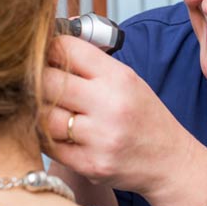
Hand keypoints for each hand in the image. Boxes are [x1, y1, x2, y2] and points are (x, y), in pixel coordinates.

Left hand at [42, 35, 197, 197]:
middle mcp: (109, 105)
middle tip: (38, 83)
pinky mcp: (90, 164)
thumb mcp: (129, 81)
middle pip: (46, 81)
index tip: (45, 55)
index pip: (66, 49)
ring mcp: (99, 138)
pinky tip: (58, 133)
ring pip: (43, 116)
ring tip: (51, 110)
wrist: (169, 161)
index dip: (49, 49)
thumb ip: (92, 64)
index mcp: (119, 77)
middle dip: (37, 80)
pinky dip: (46, 137)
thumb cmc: (145, 117)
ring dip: (41, 112)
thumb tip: (51, 41)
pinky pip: (48, 146)